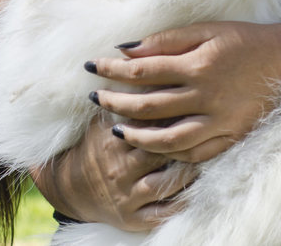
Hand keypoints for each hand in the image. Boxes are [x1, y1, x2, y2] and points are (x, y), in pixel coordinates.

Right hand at [30, 113, 197, 230]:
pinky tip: (199, 192)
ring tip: (209, 157)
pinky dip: (181, 204)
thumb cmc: (96, 144)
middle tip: (210, 125)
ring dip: (188, 171)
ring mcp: (127, 194)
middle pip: (158, 150)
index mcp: (112, 138)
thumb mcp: (101, 119)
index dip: (171, 110)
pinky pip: (161, 213)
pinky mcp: (132, 218)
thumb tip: (139, 61)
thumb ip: (123, 97)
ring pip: (164, 182)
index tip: (194, 98)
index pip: (146, 121)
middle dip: (184, 138)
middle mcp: (120, 167)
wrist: (70, 187)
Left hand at [89, 19, 280, 162]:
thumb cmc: (244, 40)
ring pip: (167, 139)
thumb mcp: (207, 30)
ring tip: (117, 129)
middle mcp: (207, 95)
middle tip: (95, 99)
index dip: (113, 70)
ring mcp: (220, 121)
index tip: (92, 67)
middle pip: (148, 106)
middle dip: (115, 102)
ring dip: (137, 135)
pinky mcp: (231, 137)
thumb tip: (126, 49)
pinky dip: (168, 152)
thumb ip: (167, 40)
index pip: (143, 70)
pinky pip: (194, 154)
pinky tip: (153, 143)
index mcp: (199, 64)